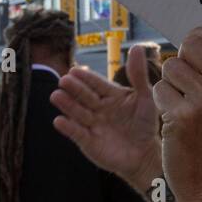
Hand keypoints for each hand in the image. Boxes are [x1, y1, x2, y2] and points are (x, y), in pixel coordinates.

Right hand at [51, 46, 161, 189]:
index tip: (77, 70)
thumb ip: (139, 75)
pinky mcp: (87, 141)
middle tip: (64, 80)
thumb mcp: (145, 97)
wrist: (145, 154)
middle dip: (75, 89)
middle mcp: (98, 108)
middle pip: (84, 96)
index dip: (87, 78)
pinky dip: (68, 127)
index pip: (97, 84)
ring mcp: (91, 124)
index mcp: (110, 96)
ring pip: (77, 112)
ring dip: (67, 105)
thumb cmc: (145, 124)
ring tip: (56, 96)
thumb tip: (136, 47)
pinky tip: (59, 120)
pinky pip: (76, 133)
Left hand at [155, 25, 201, 201]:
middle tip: (188, 87)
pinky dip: (162, 103)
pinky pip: (159, 89)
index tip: (193, 52)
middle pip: (192, 45)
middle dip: (183, 62)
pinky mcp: (183, 115)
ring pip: (172, 66)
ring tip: (184, 107)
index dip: (201, 37)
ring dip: (171, 85)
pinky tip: (176, 121)